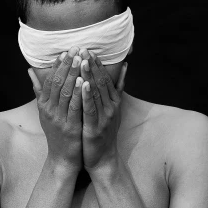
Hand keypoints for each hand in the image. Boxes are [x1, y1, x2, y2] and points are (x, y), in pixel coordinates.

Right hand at [28, 47, 84, 174]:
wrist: (63, 158)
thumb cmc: (57, 133)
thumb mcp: (45, 111)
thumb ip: (40, 91)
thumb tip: (30, 71)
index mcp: (44, 105)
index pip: (50, 80)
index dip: (57, 65)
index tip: (65, 51)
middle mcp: (49, 110)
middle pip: (57, 83)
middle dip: (67, 64)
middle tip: (75, 49)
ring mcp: (58, 119)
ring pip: (65, 92)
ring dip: (73, 74)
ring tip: (80, 59)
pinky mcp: (69, 127)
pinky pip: (74, 107)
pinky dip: (77, 93)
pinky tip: (83, 81)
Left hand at [79, 50, 127, 171]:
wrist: (103, 159)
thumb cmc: (104, 132)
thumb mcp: (113, 109)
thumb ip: (117, 88)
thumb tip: (125, 66)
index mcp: (113, 102)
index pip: (105, 79)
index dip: (97, 64)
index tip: (89, 49)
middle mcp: (111, 107)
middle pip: (101, 82)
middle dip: (92, 65)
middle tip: (84, 49)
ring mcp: (104, 118)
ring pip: (96, 93)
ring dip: (89, 75)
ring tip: (83, 60)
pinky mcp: (95, 128)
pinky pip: (90, 109)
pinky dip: (87, 95)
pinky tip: (82, 84)